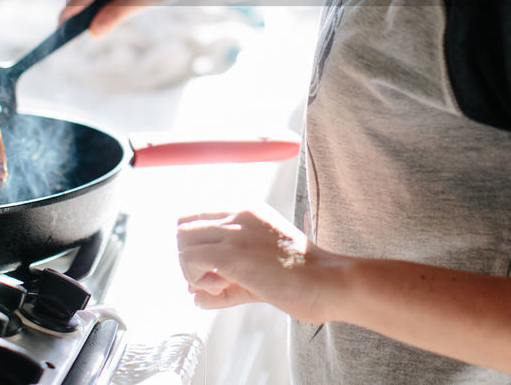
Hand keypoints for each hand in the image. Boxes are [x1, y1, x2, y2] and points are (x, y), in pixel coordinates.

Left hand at [176, 203, 348, 323]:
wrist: (329, 282)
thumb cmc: (303, 281)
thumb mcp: (259, 277)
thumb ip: (226, 285)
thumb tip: (194, 298)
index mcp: (247, 212)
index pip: (198, 218)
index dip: (198, 248)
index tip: (215, 272)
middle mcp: (238, 214)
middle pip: (183, 226)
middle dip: (190, 257)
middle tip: (214, 279)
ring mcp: (234, 231)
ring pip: (181, 240)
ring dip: (192, 269)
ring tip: (221, 285)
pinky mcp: (231, 253)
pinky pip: (189, 260)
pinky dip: (197, 279)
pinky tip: (223, 288)